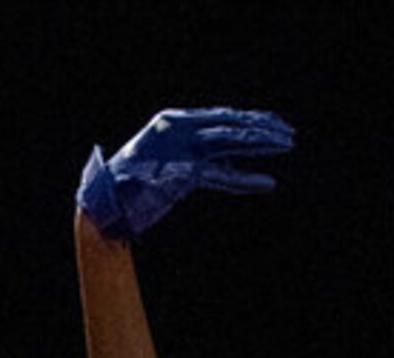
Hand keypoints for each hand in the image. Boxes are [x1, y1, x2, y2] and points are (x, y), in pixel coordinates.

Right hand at [75, 106, 294, 240]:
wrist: (104, 205)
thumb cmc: (134, 189)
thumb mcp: (172, 169)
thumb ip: (200, 163)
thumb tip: (232, 166)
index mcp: (173, 122)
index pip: (220, 115)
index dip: (249, 119)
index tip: (274, 124)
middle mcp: (177, 130)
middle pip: (228, 123)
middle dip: (261, 127)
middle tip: (289, 132)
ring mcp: (179, 150)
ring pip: (229, 140)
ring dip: (261, 142)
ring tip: (287, 144)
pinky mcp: (181, 175)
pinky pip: (221, 176)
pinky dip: (245, 180)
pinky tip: (267, 182)